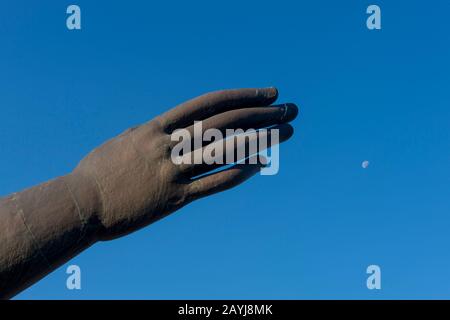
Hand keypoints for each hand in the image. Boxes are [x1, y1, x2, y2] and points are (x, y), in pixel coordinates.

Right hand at [74, 87, 297, 239]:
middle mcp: (168, 145)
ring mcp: (172, 171)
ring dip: (260, 139)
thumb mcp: (125, 139)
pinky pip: (213, 184)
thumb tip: (172, 127)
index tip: (267, 94)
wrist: (81, 204)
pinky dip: (240, 172)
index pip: (208, 104)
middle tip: (289, 109)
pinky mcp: (174, 198)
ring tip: (287, 131)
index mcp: (156, 127)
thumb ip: (153, 132)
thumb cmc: (100, 170)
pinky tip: (261, 164)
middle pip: (224, 123)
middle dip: (260, 115)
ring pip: (225, 150)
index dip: (241, 96)